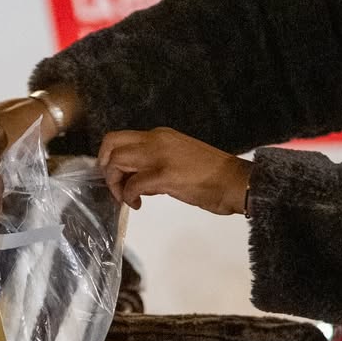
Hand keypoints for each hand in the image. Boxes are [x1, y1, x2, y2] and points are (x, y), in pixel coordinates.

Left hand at [97, 128, 250, 213]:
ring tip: (126, 197)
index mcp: (161, 135)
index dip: (110, 157)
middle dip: (105, 167)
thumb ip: (155, 166)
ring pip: (117, 160)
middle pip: (111, 143)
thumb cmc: (212, 176)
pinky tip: (137, 204)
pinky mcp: (165, 175)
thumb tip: (136, 181)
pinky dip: (128, 196)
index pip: (121, 138)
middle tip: (114, 186)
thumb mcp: (178, 162)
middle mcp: (157, 139)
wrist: (236, 182)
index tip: (117, 176)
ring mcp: (160, 155)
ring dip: (115, 182)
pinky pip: (133, 184)